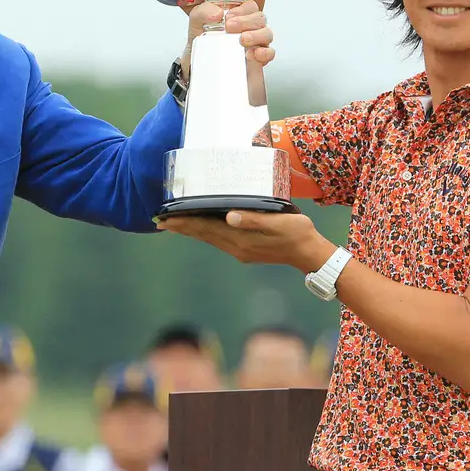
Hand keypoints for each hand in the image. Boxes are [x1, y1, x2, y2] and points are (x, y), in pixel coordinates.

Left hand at [155, 210, 333, 272]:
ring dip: (190, 230)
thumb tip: (229, 215)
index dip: (184, 222)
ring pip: (208, 238)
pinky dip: (204, 233)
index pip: (205, 228)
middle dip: (180, 227)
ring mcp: (240, 250)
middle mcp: (235, 247)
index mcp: (240, 239)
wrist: (310, 254)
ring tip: (173, 224)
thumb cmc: (298, 234)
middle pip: (201, 234)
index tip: (164, 218)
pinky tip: (201, 228)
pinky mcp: (245, 251)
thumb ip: (254, 219)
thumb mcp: (278, 223)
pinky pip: (217, 240)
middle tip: (159, 220)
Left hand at [181, 0, 273, 80]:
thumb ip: (203, 12)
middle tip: (230, 27)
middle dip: (246, 22)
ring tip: (242, 40)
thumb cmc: (203, 38)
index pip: (250, 5)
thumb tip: (216, 13)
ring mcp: (256, 41)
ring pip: (267, 34)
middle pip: (260, 18)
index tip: (228, 16)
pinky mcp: (258, 58)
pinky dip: (264, 53)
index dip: (242, 10)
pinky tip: (252, 54)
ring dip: (256, 36)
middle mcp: (250, 26)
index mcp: (239, 13)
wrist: (199, 61)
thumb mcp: (197, 21)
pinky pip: (269, 53)